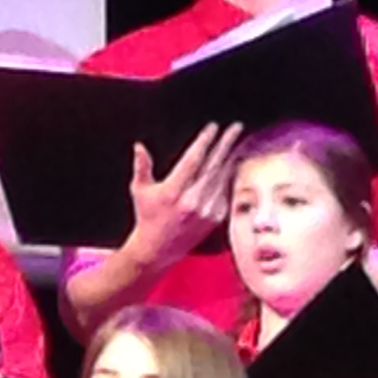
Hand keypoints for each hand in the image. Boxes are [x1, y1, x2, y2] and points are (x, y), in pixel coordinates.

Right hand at [124, 121, 242, 262]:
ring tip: (237, 141)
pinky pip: (225, 192)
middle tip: (236, 128)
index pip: (193, 160)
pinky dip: (230, 177)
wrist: (158, 249)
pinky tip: (234, 164)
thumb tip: (139, 146)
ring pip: (222, 178)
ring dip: (231, 157)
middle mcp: (192, 201)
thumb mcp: (140, 190)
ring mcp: (206, 211)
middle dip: (226, 144)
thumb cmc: (147, 217)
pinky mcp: (215, 219)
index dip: (204, 142)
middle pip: (213, 165)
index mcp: (173, 191)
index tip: (212, 127)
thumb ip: (142, 167)